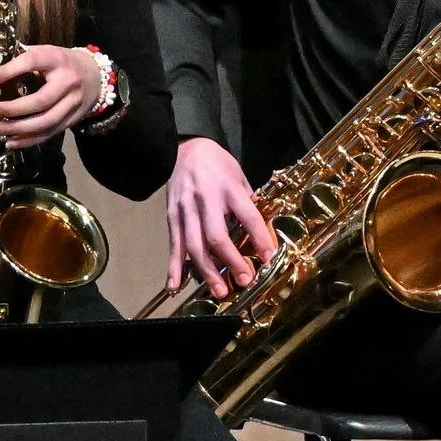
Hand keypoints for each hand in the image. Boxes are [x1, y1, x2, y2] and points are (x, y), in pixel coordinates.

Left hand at [0, 44, 100, 147]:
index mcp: (57, 59)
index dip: (9, 71)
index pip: (32, 62)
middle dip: (13, 109)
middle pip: (41, 101)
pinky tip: (12, 142)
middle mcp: (68, 82)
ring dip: (20, 129)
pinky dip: (30, 140)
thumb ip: (23, 60)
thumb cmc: (62, 62)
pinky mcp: (74, 119)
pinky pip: (51, 133)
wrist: (95, 75)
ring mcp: (74, 103)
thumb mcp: (46, 53)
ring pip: (47, 122)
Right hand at [166, 136, 274, 298]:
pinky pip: (173, 245)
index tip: (269, 258)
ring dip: (207, 271)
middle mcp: (206, 199)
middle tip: (244, 280)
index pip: (248, 216)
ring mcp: (186, 209)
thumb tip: (264, 235)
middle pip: (217, 236)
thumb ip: (249, 204)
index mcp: (229, 187)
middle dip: (231, 261)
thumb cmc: (218, 164)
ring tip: (220, 291)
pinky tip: (175, 286)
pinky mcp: (171, 216)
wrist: (185, 149)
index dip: (260, 238)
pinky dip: (173, 267)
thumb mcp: (240, 177)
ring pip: (194, 245)